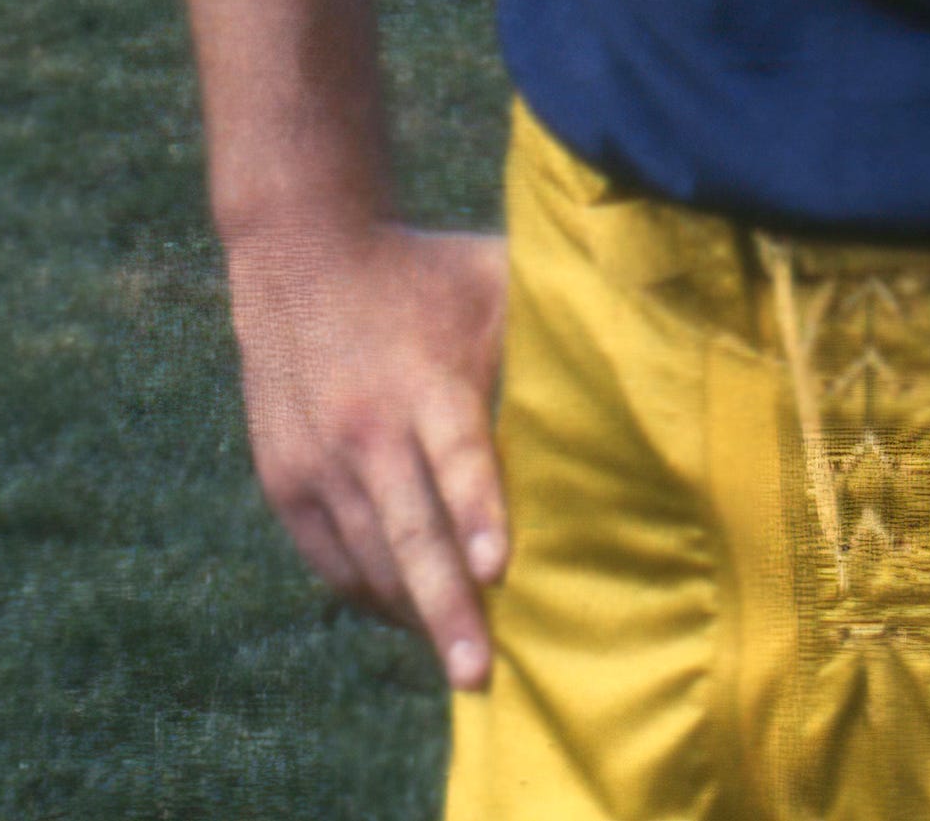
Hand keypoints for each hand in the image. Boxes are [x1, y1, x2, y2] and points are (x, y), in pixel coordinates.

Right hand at [222, 217, 509, 690]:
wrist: (302, 256)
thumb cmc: (425, 273)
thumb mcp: (491, 277)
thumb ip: (553, 317)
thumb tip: (643, 336)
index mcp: (424, 380)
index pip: (455, 456)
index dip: (479, 511)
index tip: (502, 568)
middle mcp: (366, 427)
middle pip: (409, 532)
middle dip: (445, 607)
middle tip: (478, 672)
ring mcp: (317, 461)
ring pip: (369, 559)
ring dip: (413, 613)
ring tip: (462, 662)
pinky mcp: (285, 481)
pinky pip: (331, 560)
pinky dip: (371, 593)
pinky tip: (409, 617)